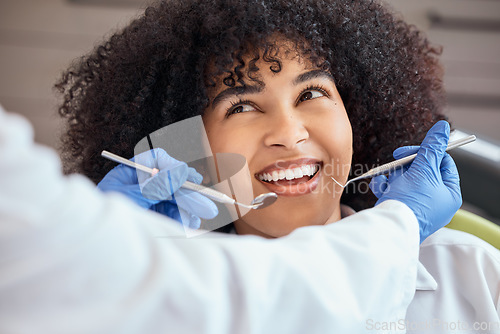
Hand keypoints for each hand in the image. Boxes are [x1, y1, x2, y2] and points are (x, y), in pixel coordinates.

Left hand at [98, 148, 217, 228]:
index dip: (174, 166)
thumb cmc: (102, 221)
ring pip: (175, 200)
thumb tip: (181, 172)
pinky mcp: (152, 218)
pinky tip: (189, 224)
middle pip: (171, 182)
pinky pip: (173, 215)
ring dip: (188, 209)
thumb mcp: (131, 199)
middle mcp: (140, 186)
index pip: (156, 160)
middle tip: (207, 206)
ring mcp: (147, 203)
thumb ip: (156, 186)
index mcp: (128, 175)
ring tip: (196, 220)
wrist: (90, 252)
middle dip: (189, 195)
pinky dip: (183, 220)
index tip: (190, 177)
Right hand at [369, 121, 461, 242]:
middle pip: (422, 170)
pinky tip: (379, 186)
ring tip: (386, 180)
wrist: (389, 228)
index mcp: (449, 193)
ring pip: (405, 180)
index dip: (427, 153)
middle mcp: (436, 201)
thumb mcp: (423, 169)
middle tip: (396, 161)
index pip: (443, 163)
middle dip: (405, 166)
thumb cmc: (411, 203)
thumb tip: (442, 127)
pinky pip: (394, 191)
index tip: (410, 150)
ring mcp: (417, 206)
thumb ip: (432, 147)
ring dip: (393, 176)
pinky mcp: (401, 210)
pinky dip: (385, 186)